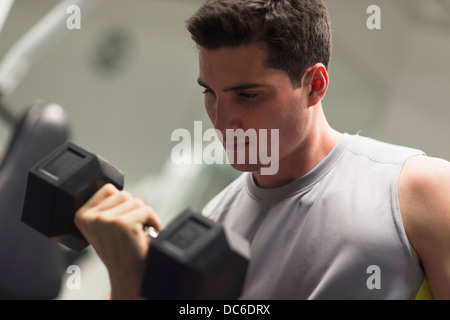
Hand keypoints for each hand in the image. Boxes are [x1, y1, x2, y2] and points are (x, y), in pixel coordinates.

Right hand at [74, 184, 161, 298]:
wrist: (128, 276)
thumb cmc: (120, 250)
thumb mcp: (103, 226)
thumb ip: (104, 207)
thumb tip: (114, 188)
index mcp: (80, 215)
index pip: (108, 189)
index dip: (121, 205)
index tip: (120, 224)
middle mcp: (90, 217)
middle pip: (123, 194)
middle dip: (132, 210)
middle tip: (130, 231)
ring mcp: (105, 220)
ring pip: (136, 201)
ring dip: (143, 217)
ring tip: (136, 234)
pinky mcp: (123, 224)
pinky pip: (147, 210)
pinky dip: (153, 221)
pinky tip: (146, 236)